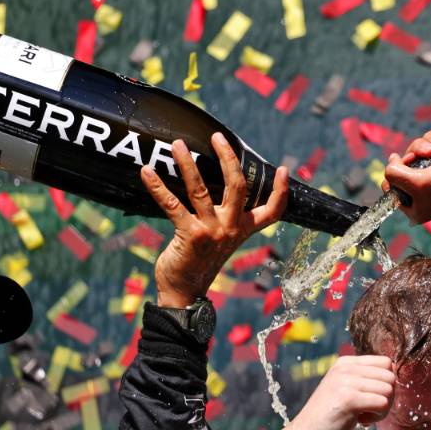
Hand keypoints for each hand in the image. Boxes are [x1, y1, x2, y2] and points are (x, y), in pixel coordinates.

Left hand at [141, 132, 287, 307]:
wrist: (185, 292)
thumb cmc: (201, 262)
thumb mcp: (220, 239)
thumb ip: (222, 218)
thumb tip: (210, 188)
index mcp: (242, 229)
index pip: (271, 211)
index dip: (280, 191)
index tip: (283, 169)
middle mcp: (231, 228)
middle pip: (237, 186)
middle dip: (228, 157)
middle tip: (218, 137)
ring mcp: (211, 231)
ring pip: (201, 189)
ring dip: (187, 164)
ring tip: (178, 145)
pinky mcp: (189, 235)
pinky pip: (172, 205)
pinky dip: (157, 186)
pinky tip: (147, 172)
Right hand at [272, 355, 394, 429]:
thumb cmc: (327, 418)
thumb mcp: (344, 390)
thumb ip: (364, 380)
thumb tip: (393, 378)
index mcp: (345, 363)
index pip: (386, 363)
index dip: (385, 384)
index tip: (370, 398)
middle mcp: (345, 367)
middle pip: (390, 377)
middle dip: (387, 397)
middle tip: (368, 410)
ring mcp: (346, 381)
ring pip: (389, 390)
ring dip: (382, 409)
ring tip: (363, 416)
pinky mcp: (348, 399)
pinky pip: (383, 403)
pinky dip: (377, 417)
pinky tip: (360, 422)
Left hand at [383, 127, 430, 223]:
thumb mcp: (417, 183)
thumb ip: (394, 174)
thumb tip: (392, 161)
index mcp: (413, 206)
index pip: (391, 181)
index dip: (398, 167)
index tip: (411, 162)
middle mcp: (424, 193)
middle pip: (407, 162)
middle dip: (418, 150)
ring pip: (421, 150)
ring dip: (429, 141)